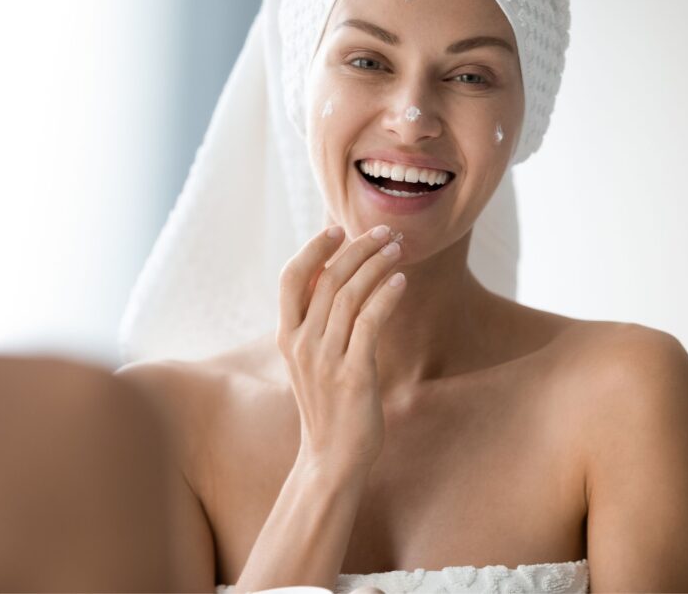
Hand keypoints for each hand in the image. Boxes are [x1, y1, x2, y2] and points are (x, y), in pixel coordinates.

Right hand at [276, 224, 405, 476]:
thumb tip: (336, 279)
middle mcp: (301, 344)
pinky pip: (370, 323)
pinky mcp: (353, 374)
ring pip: (349, 295)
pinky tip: (401, 282)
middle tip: (383, 232)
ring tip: (397, 249)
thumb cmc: (326, 405)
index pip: (291, 278)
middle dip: (357, 248)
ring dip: (376, 265)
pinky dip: (386, 296)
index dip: (313, 249)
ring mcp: (326, 359)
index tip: (337, 228)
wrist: (330, 458)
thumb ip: (315, 323)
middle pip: (327, 279)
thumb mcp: (309, 360)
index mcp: (286, 337)